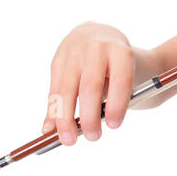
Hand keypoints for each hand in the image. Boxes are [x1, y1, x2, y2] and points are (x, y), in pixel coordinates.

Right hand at [42, 21, 135, 144]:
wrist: (100, 35)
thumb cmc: (117, 65)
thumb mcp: (127, 76)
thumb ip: (115, 98)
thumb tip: (90, 128)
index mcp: (121, 52)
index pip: (120, 80)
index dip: (117, 104)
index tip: (113, 126)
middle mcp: (96, 48)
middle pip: (90, 86)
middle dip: (89, 115)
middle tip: (93, 137)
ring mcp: (74, 52)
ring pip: (66, 88)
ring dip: (64, 118)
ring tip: (68, 140)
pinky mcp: (57, 59)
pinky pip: (54, 88)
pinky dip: (51, 111)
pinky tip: (49, 129)